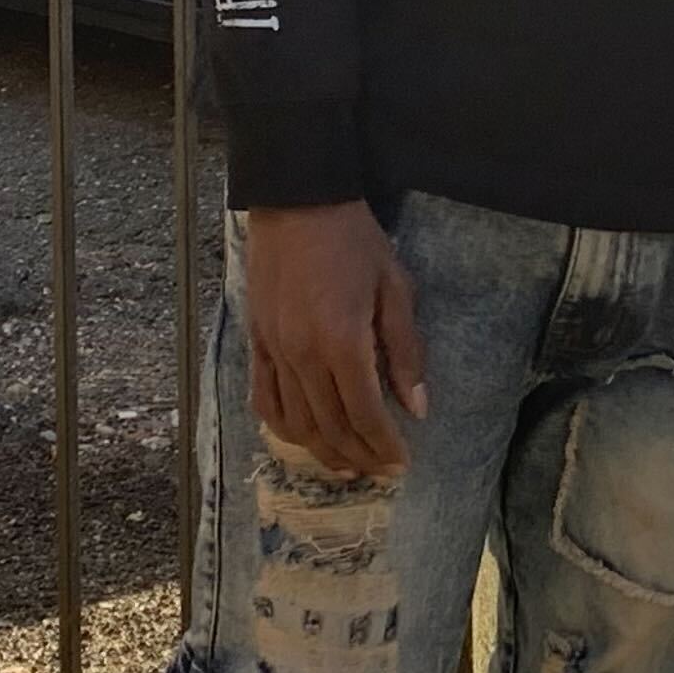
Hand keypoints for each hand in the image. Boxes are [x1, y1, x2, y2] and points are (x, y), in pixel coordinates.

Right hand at [246, 200, 424, 479]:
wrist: (297, 201)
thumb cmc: (354, 240)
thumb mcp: (395, 288)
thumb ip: (405, 351)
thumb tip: (417, 407)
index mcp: (342, 342)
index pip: (364, 415)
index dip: (384, 446)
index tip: (402, 463)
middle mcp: (302, 355)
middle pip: (330, 427)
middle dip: (359, 456)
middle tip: (381, 470)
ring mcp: (274, 351)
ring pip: (295, 424)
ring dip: (323, 451)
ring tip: (348, 464)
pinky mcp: (256, 342)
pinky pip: (264, 399)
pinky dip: (283, 427)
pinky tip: (303, 436)